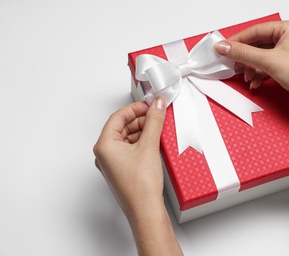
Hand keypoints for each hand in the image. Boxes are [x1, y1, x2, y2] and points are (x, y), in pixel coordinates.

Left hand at [93, 97, 165, 216]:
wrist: (145, 211)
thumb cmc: (140, 186)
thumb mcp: (149, 146)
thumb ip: (153, 121)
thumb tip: (156, 105)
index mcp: (104, 146)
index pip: (117, 117)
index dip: (135, 108)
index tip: (149, 104)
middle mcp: (105, 154)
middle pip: (122, 127)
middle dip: (140, 119)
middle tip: (156, 114)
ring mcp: (113, 163)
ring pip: (127, 138)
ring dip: (142, 130)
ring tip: (158, 127)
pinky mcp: (123, 170)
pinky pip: (131, 149)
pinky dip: (142, 142)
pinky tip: (154, 141)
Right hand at [215, 20, 288, 110]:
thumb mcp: (268, 61)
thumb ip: (243, 53)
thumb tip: (224, 47)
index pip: (256, 30)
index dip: (238, 40)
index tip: (223, 47)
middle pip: (258, 44)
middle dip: (245, 57)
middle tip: (232, 63)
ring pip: (262, 56)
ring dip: (252, 68)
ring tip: (246, 76)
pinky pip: (268, 65)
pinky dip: (260, 73)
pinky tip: (255, 82)